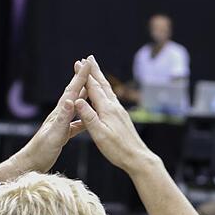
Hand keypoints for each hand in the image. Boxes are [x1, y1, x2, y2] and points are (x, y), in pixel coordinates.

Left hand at [3, 59, 90, 174]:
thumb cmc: (41, 150)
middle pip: (74, 93)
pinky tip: (90, 118)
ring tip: (91, 87)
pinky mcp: (63, 133)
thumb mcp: (55, 134)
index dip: (80, 77)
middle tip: (88, 66)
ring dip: (83, 95)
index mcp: (60, 113)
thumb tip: (69, 100)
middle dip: (81, 80)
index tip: (88, 63)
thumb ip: (63, 118)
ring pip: (76, 106)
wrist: (31, 163)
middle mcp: (60, 115)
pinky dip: (85, 117)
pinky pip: (77, 122)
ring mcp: (61, 124)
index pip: (73, 91)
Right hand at [74, 56, 156, 172]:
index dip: (85, 74)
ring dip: (100, 79)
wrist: (137, 157)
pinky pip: (111, 98)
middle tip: (88, 58)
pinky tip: (106, 93)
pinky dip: (105, 90)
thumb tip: (77, 100)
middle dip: (94, 71)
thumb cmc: (117, 149)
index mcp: (107, 109)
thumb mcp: (99, 134)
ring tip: (95, 71)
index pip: (93, 88)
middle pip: (102, 85)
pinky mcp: (122, 117)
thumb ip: (88, 117)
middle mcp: (115, 107)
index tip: (78, 62)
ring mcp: (120, 111)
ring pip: (108, 90)